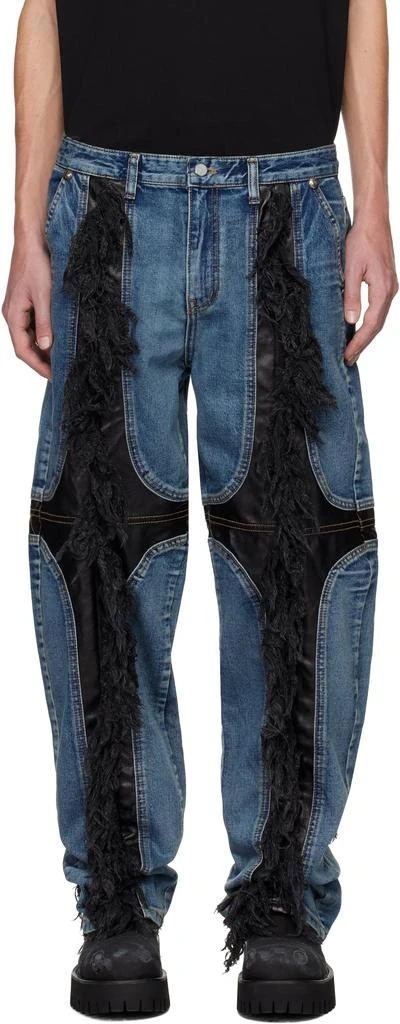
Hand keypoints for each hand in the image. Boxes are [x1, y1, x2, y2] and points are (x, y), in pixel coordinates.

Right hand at [2, 235, 52, 379]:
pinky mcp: (25, 302)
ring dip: (43, 348)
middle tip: (60, 370)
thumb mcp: (44, 296)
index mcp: (13, 315)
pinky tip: (57, 338)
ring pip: (29, 337)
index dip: (38, 365)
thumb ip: (45, 323)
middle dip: (42, 360)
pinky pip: (33, 325)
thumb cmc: (36, 264)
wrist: (32, 240)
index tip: (53, 376)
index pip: (22, 350)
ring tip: (61, 358)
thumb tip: (46, 347)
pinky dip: (44, 335)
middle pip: (25, 346)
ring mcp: (18, 308)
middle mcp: (13, 314)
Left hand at [342, 207, 398, 365]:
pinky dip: (370, 323)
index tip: (347, 355)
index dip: (359, 342)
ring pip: (379, 319)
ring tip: (353, 349)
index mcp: (383, 289)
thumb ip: (351, 296)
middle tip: (348, 360)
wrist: (373, 220)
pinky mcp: (387, 283)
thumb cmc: (361, 240)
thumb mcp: (351, 268)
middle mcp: (391, 291)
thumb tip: (350, 321)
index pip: (371, 324)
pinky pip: (379, 309)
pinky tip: (360, 328)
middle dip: (363, 344)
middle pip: (378, 326)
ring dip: (366, 335)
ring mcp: (391, 288)